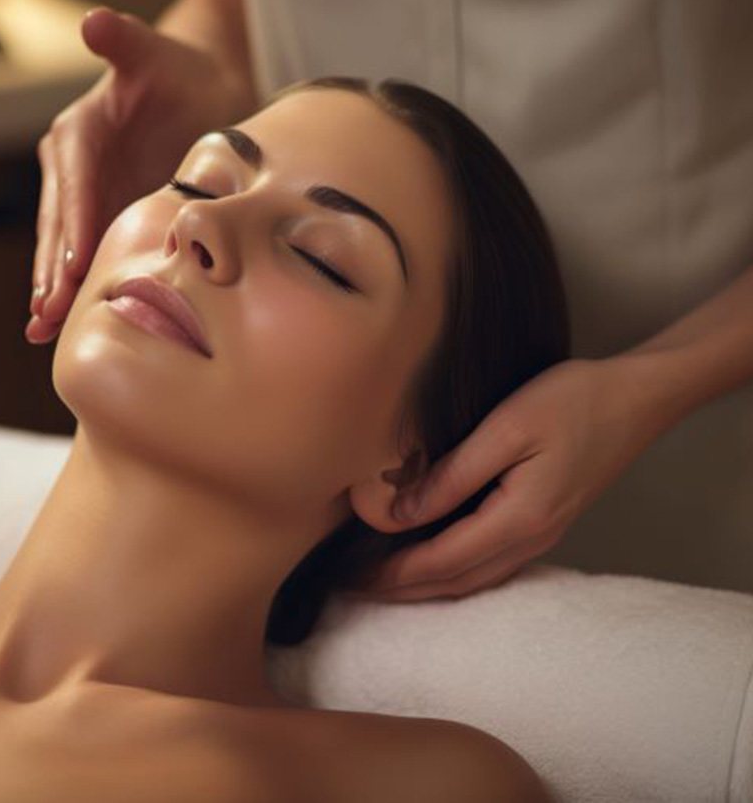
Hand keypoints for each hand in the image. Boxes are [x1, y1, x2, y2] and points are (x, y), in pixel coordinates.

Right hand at [26, 6, 256, 343]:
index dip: (71, 222)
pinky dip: (73, 287)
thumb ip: (126, 41)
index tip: (72, 262)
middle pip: (58, 224)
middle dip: (53, 269)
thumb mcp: (155, 53)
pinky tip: (60, 321)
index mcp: (78, 134)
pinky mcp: (104, 215)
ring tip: (41, 328)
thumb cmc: (178, 71)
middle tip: (48, 312)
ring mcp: (86, 198)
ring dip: (53, 288)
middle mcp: (73, 169)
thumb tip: (94, 23)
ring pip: (64, 248)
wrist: (199, 90)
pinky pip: (84, 255)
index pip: (73, 183)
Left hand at [345, 356, 669, 601]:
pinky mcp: (546, 522)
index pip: (442, 561)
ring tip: (385, 581)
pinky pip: (491, 564)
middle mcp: (531, 538)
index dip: (394, 573)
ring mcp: (543, 535)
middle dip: (403, 588)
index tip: (353, 578)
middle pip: (456, 581)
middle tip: (355, 588)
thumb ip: (453, 475)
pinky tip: (435, 562)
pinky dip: (454, 571)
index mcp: (518, 518)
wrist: (635, 398)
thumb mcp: (505, 429)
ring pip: (474, 578)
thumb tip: (402, 515)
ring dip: (427, 584)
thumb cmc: (571, 401)